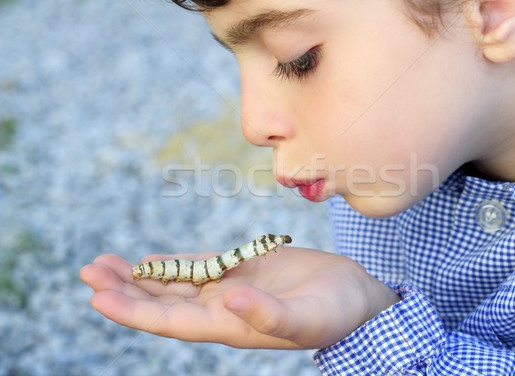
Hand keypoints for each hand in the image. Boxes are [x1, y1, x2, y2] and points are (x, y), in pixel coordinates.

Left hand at [80, 247, 399, 348]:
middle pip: (161, 302)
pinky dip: (170, 264)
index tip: (97, 296)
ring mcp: (229, 289)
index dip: (132, 310)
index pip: (169, 321)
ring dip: (139, 276)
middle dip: (123, 289)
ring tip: (103, 264)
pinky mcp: (241, 269)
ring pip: (173, 283)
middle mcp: (220, 310)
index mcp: (229, 326)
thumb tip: (227, 301)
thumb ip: (268, 314)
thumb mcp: (307, 317)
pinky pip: (197, 267)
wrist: (354, 297)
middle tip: (88, 270)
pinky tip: (148, 262)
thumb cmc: (336, 312)